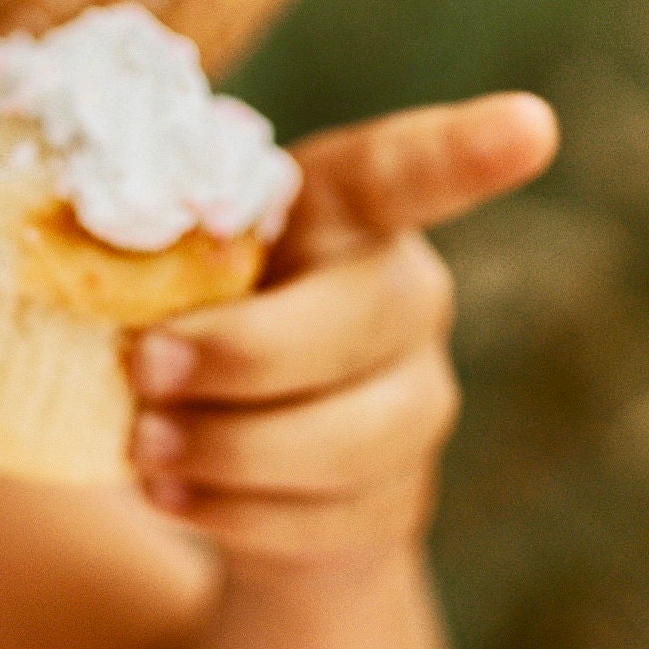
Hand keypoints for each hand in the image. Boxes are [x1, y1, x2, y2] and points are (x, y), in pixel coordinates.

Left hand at [128, 91, 560, 565]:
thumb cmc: (198, 333)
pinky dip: (233, 516)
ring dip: (228, 450)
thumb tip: (118, 308)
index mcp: (349, 219)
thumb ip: (164, 270)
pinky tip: (174, 499)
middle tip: (142, 369)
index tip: (530, 128)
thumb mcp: (174, 279)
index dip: (463, 154)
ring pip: (343, 440)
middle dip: (243, 355)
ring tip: (142, 450)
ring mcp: (416, 409)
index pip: (404, 179)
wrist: (255, 478)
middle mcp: (408, 304)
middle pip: (355, 326)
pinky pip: (322, 519)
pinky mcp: (397, 504)